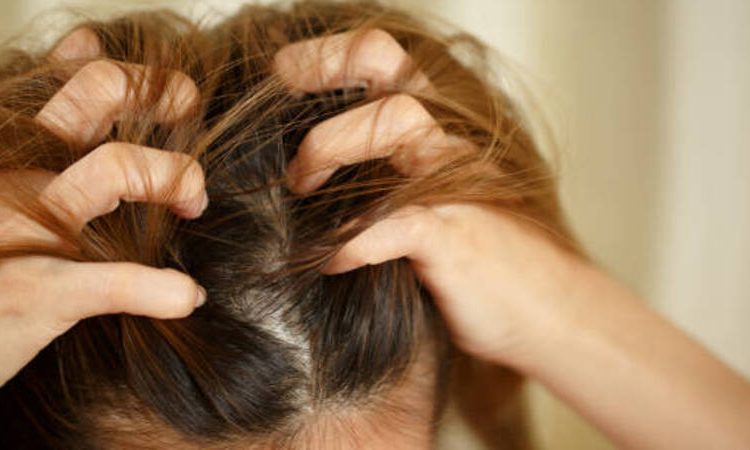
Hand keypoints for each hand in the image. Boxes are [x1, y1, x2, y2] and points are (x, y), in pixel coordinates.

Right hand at [0, 29, 206, 385]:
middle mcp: (16, 171)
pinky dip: (161, 291)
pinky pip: (111, 282)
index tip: (176, 97)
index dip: (136, 76)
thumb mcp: (9, 185)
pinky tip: (187, 296)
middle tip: (193, 124)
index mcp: (16, 150)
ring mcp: (23, 226)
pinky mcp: (33, 290)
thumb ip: (46, 136)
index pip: (75, 79)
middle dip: (164, 97)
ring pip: (116, 167)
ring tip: (195, 204)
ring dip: (178, 178)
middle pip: (99, 90)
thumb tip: (85, 54)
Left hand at [277, 29, 749, 449]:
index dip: (329, 54)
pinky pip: (398, 223)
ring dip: (331, 145)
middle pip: (385, 61)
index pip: (382, 61)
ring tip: (301, 185)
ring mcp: (456, 184)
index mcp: (433, 132)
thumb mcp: (427, 206)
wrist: (548, 314)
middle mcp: (446, 142)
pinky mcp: (457, 237)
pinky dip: (353, 241)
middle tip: (278, 84)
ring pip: (395, 120)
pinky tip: (331, 261)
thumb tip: (313, 181)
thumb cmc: (478, 263)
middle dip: (324, 62)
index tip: (285, 73)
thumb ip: (384, 180)